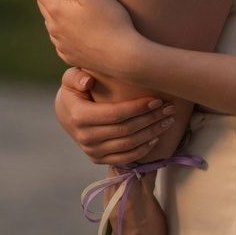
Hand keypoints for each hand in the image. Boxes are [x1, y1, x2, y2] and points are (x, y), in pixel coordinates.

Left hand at [27, 0, 142, 76]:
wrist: (123, 58)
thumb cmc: (110, 21)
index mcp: (56, 9)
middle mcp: (53, 28)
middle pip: (42, 2)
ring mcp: (60, 44)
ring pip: (51, 20)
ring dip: (54, 7)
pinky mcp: (69, 55)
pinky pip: (60, 36)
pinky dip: (62, 25)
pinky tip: (74, 24)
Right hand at [55, 67, 177, 165]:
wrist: (66, 112)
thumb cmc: (75, 89)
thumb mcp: (71, 77)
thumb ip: (77, 76)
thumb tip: (88, 82)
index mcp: (79, 116)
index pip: (115, 114)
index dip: (138, 108)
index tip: (157, 99)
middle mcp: (85, 137)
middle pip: (126, 130)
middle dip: (151, 119)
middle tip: (169, 108)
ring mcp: (91, 150)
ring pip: (128, 145)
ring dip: (151, 134)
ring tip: (168, 121)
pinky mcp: (97, 159)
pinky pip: (124, 158)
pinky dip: (142, 150)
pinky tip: (156, 138)